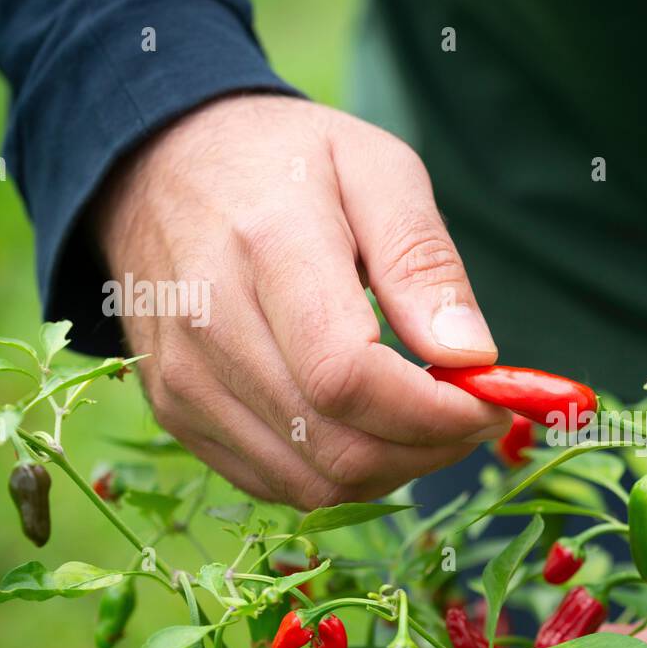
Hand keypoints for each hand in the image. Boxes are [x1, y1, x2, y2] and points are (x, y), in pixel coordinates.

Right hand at [94, 94, 510, 507]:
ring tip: (425, 419)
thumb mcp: (376, 170)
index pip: (348, 378)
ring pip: (313, 482)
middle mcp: (211, 327)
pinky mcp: (177, 416)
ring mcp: (185, 381)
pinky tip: (370, 427)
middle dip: (429, 449)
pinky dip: (343, 473)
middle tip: (471, 414)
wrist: (158, 168)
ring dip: (393, 468)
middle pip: (337, 446)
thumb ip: (423, 262)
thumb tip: (471, 357)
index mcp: (267, 248)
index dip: (434, 413)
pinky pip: (279, 484)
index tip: (488, 401)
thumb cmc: (284, 162)